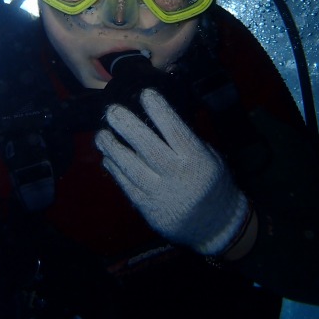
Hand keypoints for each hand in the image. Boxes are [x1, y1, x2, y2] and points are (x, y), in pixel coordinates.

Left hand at [95, 88, 249, 254]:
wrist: (216, 225)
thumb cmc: (213, 185)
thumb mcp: (211, 159)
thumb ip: (189, 142)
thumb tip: (161, 120)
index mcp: (196, 159)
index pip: (175, 130)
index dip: (159, 110)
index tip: (145, 93)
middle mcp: (176, 174)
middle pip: (147, 147)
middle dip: (127, 126)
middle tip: (112, 110)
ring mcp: (160, 193)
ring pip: (131, 167)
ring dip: (113, 148)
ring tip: (101, 134)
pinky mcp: (148, 208)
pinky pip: (127, 186)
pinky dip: (115, 170)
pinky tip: (108, 157)